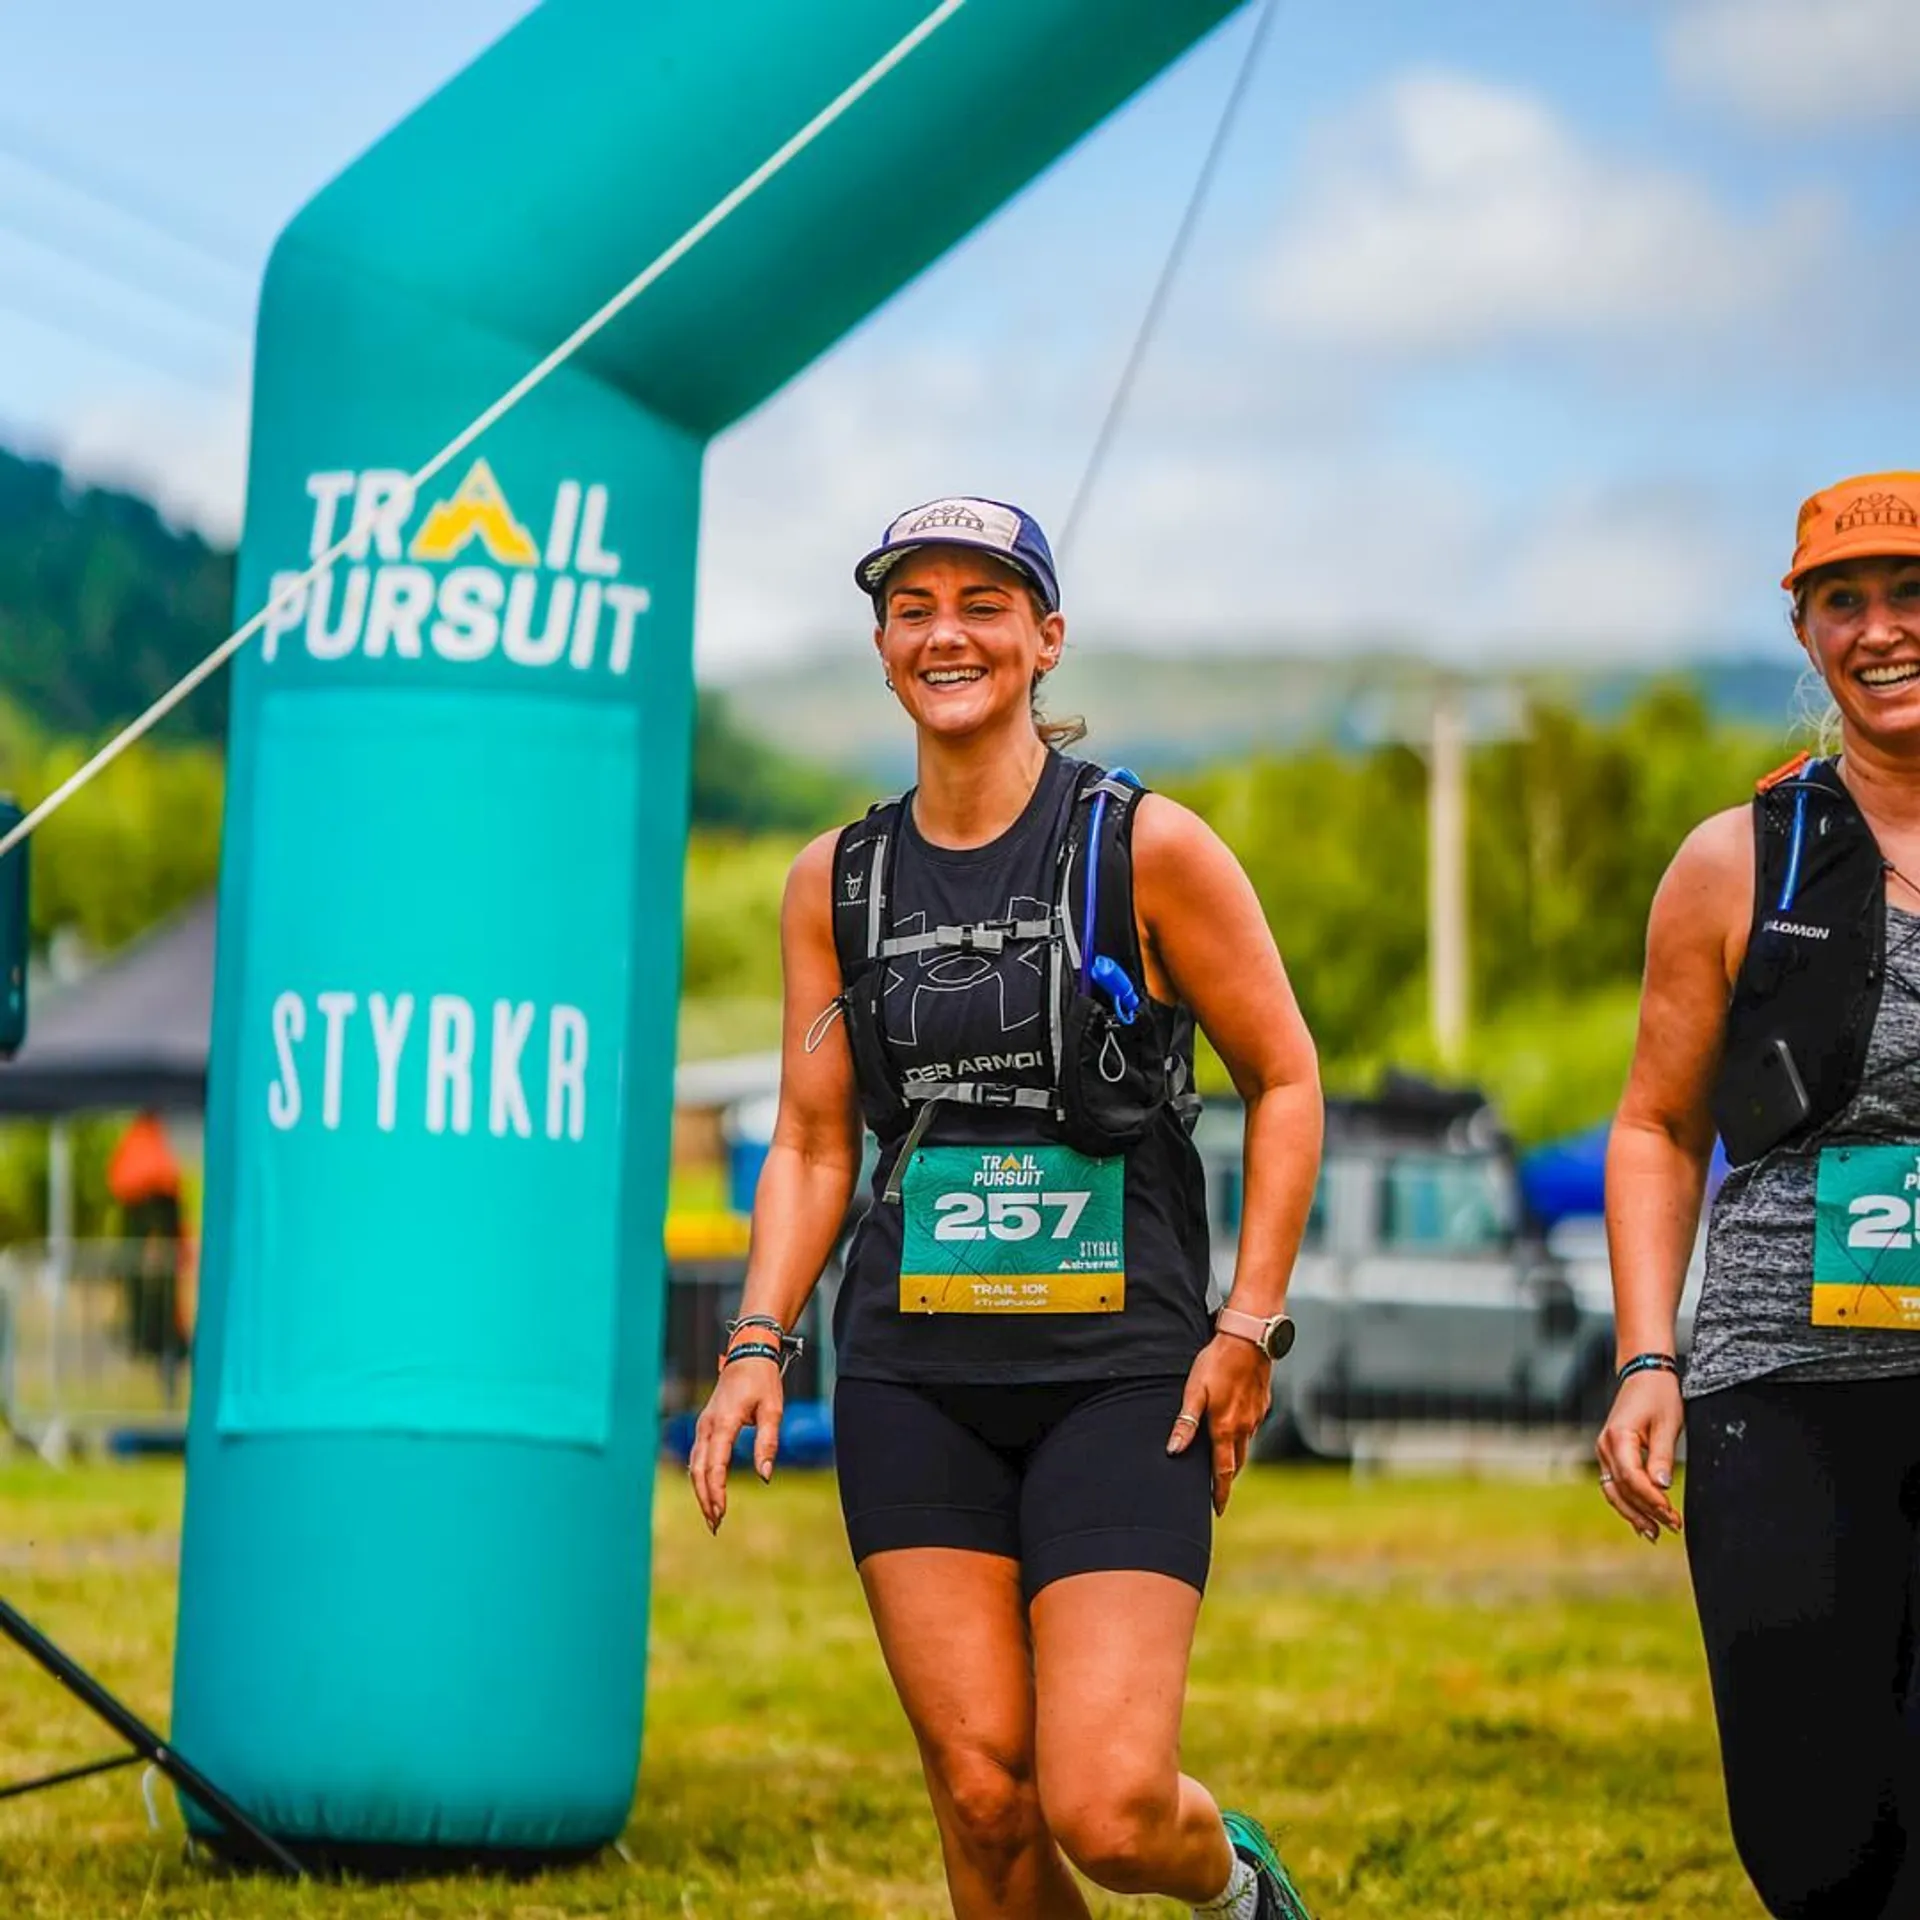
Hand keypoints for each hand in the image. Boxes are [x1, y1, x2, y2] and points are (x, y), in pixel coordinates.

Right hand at [688, 1357, 784, 1534]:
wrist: (747, 1355)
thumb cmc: (763, 1382)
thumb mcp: (773, 1410)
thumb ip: (767, 1443)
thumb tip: (765, 1476)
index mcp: (723, 1422)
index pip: (715, 1465)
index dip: (717, 1491)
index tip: (722, 1512)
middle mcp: (707, 1426)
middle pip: (698, 1470)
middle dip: (705, 1499)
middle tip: (715, 1525)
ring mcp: (703, 1425)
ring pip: (694, 1465)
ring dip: (701, 1492)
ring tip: (712, 1516)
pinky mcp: (705, 1426)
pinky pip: (697, 1457)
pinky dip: (700, 1478)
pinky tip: (708, 1493)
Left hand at [1168, 1333, 1272, 1514]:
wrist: (1249, 1339)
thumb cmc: (1216, 1362)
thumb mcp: (1194, 1391)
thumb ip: (1185, 1422)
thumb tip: (1173, 1451)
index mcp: (1225, 1428)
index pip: (1223, 1471)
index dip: (1220, 1493)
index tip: (1217, 1510)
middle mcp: (1244, 1427)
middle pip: (1237, 1463)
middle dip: (1227, 1478)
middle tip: (1218, 1489)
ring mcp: (1256, 1416)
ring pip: (1246, 1444)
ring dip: (1235, 1456)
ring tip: (1224, 1461)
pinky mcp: (1263, 1403)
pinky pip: (1253, 1426)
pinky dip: (1243, 1434)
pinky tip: (1235, 1427)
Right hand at [1596, 1370, 1684, 1542]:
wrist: (1644, 1374)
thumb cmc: (1659, 1396)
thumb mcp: (1667, 1425)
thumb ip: (1661, 1457)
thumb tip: (1662, 1487)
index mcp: (1618, 1437)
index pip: (1632, 1478)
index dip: (1652, 1499)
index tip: (1672, 1514)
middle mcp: (1604, 1446)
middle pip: (1620, 1489)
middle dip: (1644, 1512)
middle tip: (1671, 1528)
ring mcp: (1603, 1450)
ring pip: (1613, 1490)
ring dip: (1633, 1513)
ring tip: (1654, 1533)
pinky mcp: (1609, 1453)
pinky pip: (1613, 1483)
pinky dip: (1626, 1502)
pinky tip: (1641, 1518)